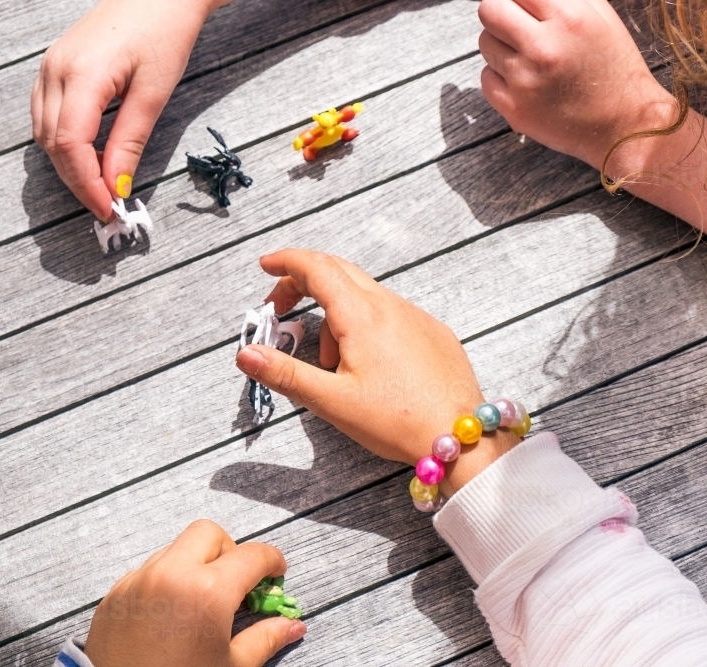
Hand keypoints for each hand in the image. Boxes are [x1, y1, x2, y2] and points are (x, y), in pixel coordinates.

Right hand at [31, 0, 223, 220]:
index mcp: (81, 74)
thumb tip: (116, 184)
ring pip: (44, 132)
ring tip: (101, 184)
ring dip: (69, 164)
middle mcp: (55, 69)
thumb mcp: (154, 92)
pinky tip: (91, 154)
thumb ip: (130, 140)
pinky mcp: (55, 66)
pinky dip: (64, 142)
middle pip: (53, 144)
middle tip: (107, 205)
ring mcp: (50, 66)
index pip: (70, 145)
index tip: (108, 208)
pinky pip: (46, 114)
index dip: (86, 184)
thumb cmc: (163, 30)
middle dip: (77, 181)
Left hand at [84, 520, 305, 666]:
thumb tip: (293, 626)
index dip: (272, 561)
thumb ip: (265, 639)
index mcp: (207, 592)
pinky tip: (172, 614)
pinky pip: (148, 571)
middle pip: (209, 534)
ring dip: (195, 564)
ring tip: (201, 602)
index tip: (276, 573)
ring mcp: (138, 582)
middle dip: (229, 551)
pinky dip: (166, 580)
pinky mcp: (115, 596)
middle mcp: (171, 575)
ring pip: (175, 549)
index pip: (252, 555)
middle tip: (236, 584)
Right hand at [234, 250, 520, 495]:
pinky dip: (366, 324)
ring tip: (328, 361)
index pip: (316, 268)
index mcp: (361, 316)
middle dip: (303, 283)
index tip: (266, 266)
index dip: (286, 262)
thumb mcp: (332, 401)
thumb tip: (246, 354)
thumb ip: (285, 374)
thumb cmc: (399, 421)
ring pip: (365, 295)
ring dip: (335, 313)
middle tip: (281, 308)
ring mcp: (416, 317)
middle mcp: (390, 306)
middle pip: (338, 272)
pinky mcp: (434, 332)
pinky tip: (367, 364)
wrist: (460, 436)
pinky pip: (391, 313)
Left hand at [477, 0, 674, 172]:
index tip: (522, 7)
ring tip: (529, 58)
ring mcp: (524, 81)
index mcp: (568, 18)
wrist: (623, 124)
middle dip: (500, 14)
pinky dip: (500, 77)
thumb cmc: (613, 69)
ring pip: (485, 44)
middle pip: (489, 11)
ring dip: (501, 46)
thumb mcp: (600, 17)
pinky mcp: (514, 109)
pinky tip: (525, 81)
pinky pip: (486, 79)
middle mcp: (543, 48)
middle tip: (515, 26)